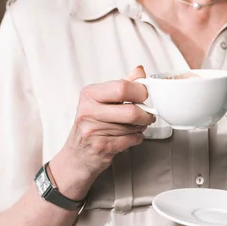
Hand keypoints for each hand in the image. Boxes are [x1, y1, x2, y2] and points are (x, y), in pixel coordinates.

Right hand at [50, 66, 154, 197]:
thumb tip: (139, 70)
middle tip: (149, 115)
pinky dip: (137, 138)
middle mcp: (88, 111)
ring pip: (133, 127)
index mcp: (90, 94)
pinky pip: (131, 140)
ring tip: (136, 126)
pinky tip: (131, 136)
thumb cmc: (92, 125)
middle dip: (146, 114)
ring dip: (141, 127)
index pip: (122, 87)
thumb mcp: (102, 100)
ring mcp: (93, 130)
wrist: (77, 155)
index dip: (141, 92)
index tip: (146, 96)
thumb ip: (122, 85)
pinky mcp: (101, 147)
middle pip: (131, 110)